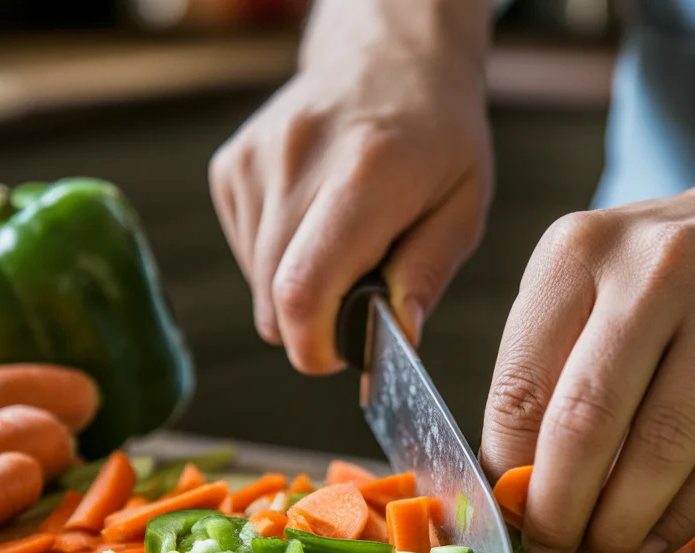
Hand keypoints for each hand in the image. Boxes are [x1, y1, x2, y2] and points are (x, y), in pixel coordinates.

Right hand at [208, 2, 492, 373]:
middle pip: (274, 297)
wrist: (390, 56)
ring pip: (258, 279)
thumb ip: (427, 274)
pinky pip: (246, 249)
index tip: (340, 353)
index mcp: (364, 175)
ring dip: (296, 288)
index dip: (313, 345)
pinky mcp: (231, 164)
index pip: (303, 290)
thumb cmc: (438, 138)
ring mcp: (256, 159)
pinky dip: (278, 257)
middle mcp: (298, 161)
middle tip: (356, 299)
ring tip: (342, 242)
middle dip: (312, 324)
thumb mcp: (463, 206)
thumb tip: (397, 338)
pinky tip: (314, 220)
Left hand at [480, 181, 694, 552]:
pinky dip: (683, 515)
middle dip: (559, 507)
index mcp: (578, 253)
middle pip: (588, 419)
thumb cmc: (654, 283)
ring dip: (622, 523)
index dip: (508, 472)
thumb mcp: (583, 294)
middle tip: (550, 552)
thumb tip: (515, 495)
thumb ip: (543, 379)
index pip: (521, 386)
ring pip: (663, 447)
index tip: (507, 520)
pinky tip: (656, 539)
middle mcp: (657, 269)